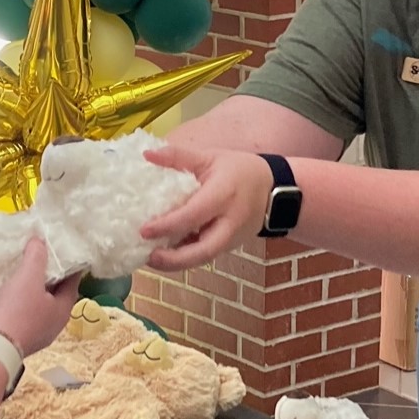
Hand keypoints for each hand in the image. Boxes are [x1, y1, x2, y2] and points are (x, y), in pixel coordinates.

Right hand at [0, 237, 80, 358]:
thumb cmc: (16, 310)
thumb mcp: (29, 277)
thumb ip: (36, 257)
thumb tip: (40, 240)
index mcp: (63, 310)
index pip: (72, 282)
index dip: (69, 265)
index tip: (61, 249)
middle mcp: (53, 324)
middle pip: (55, 294)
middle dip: (48, 277)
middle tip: (39, 256)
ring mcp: (34, 334)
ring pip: (37, 305)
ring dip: (30, 290)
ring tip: (21, 271)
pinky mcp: (16, 338)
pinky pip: (21, 314)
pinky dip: (17, 302)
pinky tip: (6, 292)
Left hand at [140, 144, 273, 270]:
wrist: (274, 191)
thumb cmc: (239, 170)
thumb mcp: (210, 157)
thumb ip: (179, 156)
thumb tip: (147, 154)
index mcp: (224, 194)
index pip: (194, 215)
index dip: (168, 225)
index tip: (144, 230)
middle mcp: (230, 221)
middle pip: (204, 250)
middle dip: (174, 259)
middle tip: (147, 256)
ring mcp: (232, 239)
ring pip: (204, 258)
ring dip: (177, 263)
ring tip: (151, 259)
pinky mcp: (230, 247)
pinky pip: (206, 256)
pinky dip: (185, 258)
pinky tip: (166, 256)